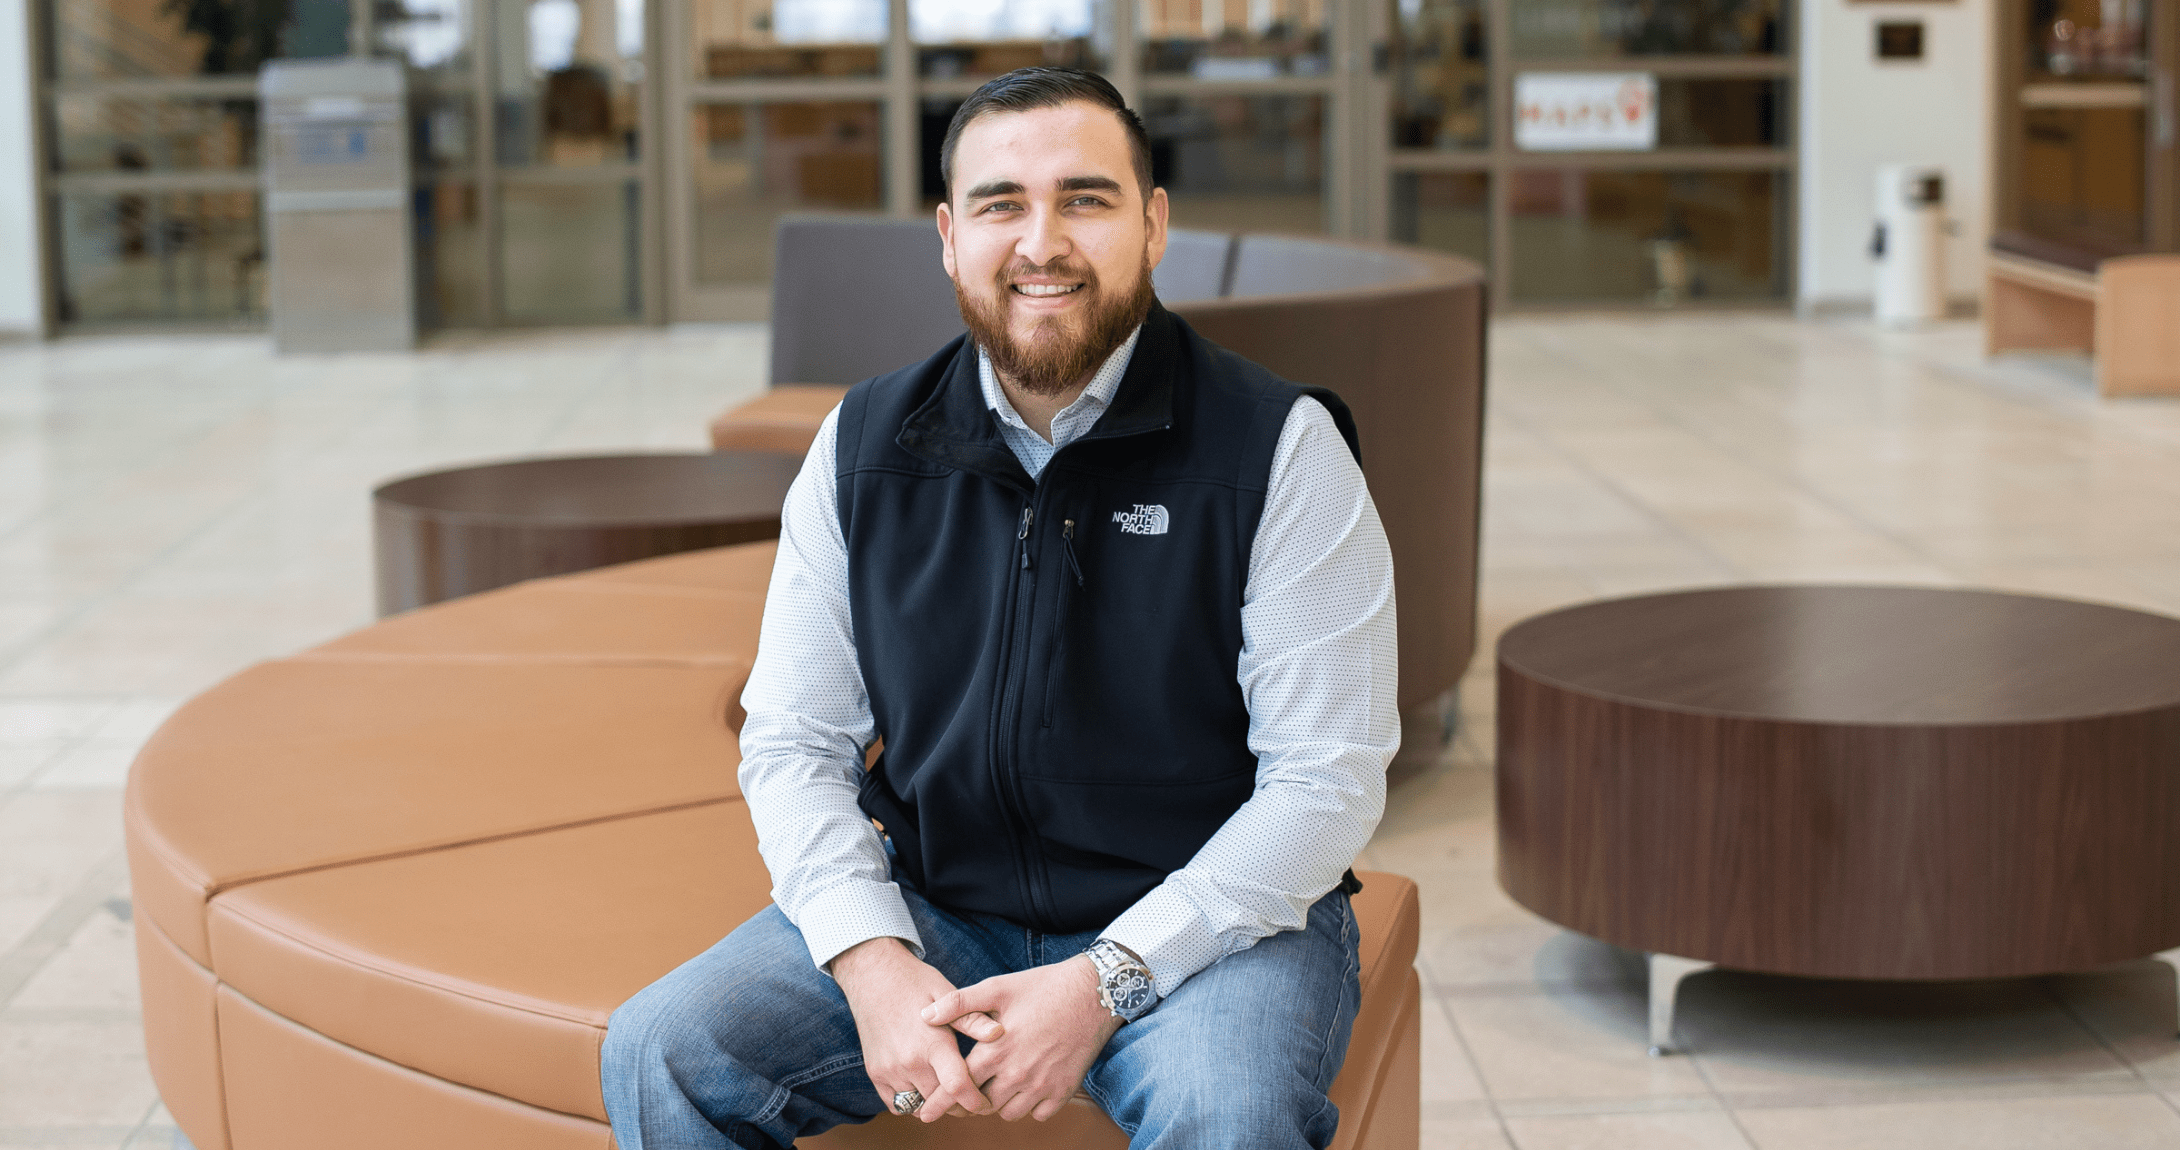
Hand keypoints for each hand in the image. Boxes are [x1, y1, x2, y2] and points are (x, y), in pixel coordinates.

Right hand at [829, 938, 1004, 1121]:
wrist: (872, 976)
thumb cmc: (915, 982)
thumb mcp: (947, 993)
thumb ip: (972, 1019)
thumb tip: (999, 1033)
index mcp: (932, 1042)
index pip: (957, 1087)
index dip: (975, 1101)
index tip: (984, 1101)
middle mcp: (909, 1061)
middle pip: (940, 1103)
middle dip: (959, 1106)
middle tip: (970, 1097)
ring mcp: (889, 1070)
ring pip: (919, 1107)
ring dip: (936, 1105)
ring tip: (949, 1093)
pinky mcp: (876, 1074)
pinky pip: (897, 1105)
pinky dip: (913, 1102)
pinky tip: (925, 1087)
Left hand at [920, 955, 1124, 1121]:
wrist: (1093, 992)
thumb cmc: (1042, 987)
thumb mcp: (997, 987)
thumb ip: (959, 1003)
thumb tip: (925, 1016)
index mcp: (996, 1051)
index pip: (959, 1086)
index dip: (940, 1101)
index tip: (925, 1112)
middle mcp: (1017, 1074)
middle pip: (982, 1105)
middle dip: (972, 1100)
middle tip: (969, 1091)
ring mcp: (1042, 1085)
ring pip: (1008, 1113)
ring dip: (999, 1104)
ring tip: (999, 1085)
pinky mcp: (1064, 1090)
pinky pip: (1037, 1115)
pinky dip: (1028, 1107)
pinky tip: (1027, 1087)